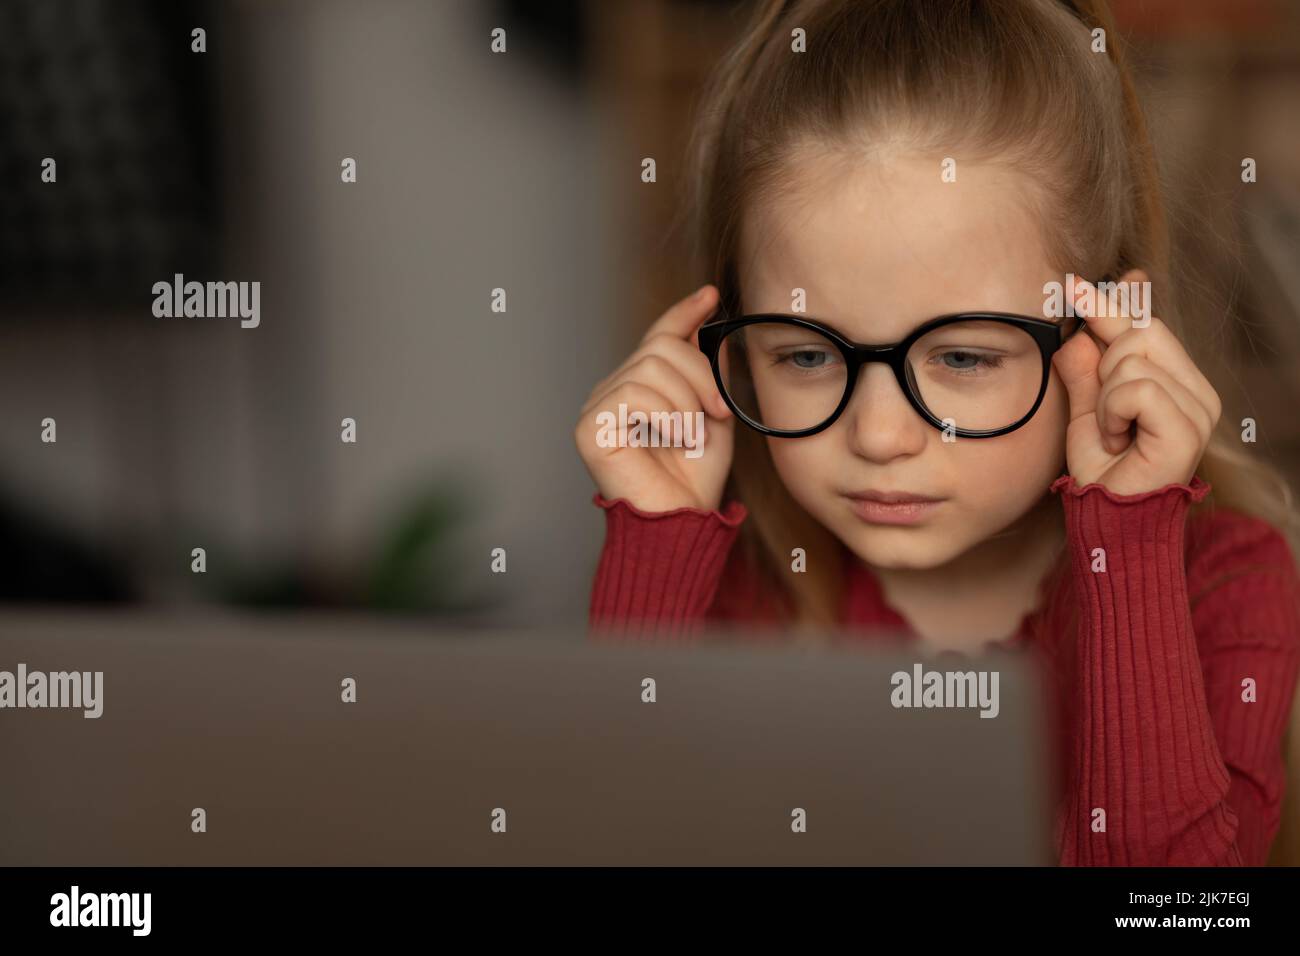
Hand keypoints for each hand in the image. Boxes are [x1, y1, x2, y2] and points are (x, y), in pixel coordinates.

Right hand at [574, 284, 734, 512]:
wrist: (680, 523)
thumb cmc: (693, 481)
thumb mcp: (714, 420)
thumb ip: (710, 377)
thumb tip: (709, 329)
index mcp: (639, 389)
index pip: (657, 338)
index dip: (683, 313)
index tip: (710, 296)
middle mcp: (612, 392)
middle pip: (660, 346)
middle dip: (700, 374)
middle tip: (719, 411)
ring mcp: (596, 409)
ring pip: (649, 367)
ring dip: (685, 400)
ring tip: (691, 434)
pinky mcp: (589, 428)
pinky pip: (633, 393)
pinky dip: (664, 413)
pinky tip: (670, 438)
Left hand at [1051, 270, 1221, 495]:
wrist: (1109, 521)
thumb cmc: (1102, 472)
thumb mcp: (1084, 411)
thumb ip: (1084, 369)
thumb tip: (1077, 325)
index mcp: (1177, 381)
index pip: (1144, 325)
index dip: (1110, 302)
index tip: (1075, 283)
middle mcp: (1196, 390)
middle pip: (1141, 331)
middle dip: (1104, 362)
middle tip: (1103, 410)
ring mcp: (1198, 407)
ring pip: (1132, 358)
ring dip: (1104, 397)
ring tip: (1111, 432)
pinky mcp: (1188, 427)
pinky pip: (1135, 388)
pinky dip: (1111, 411)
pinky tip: (1117, 438)